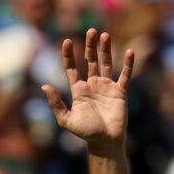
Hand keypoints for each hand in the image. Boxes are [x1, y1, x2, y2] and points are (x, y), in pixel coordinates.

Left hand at [42, 29, 133, 148]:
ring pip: (106, 63)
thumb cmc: (85, 132)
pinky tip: (129, 51)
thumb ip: (56, 103)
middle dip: (90, 46)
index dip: (69, 55)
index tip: (67, 41)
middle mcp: (92, 85)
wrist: (105, 142)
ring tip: (105, 35)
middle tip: (90, 31)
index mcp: (78, 90)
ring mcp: (106, 87)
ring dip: (106, 50)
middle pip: (90, 61)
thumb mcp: (66, 120)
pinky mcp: (120, 92)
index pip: (72, 68)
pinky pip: (125, 75)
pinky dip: (128, 64)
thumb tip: (44, 86)